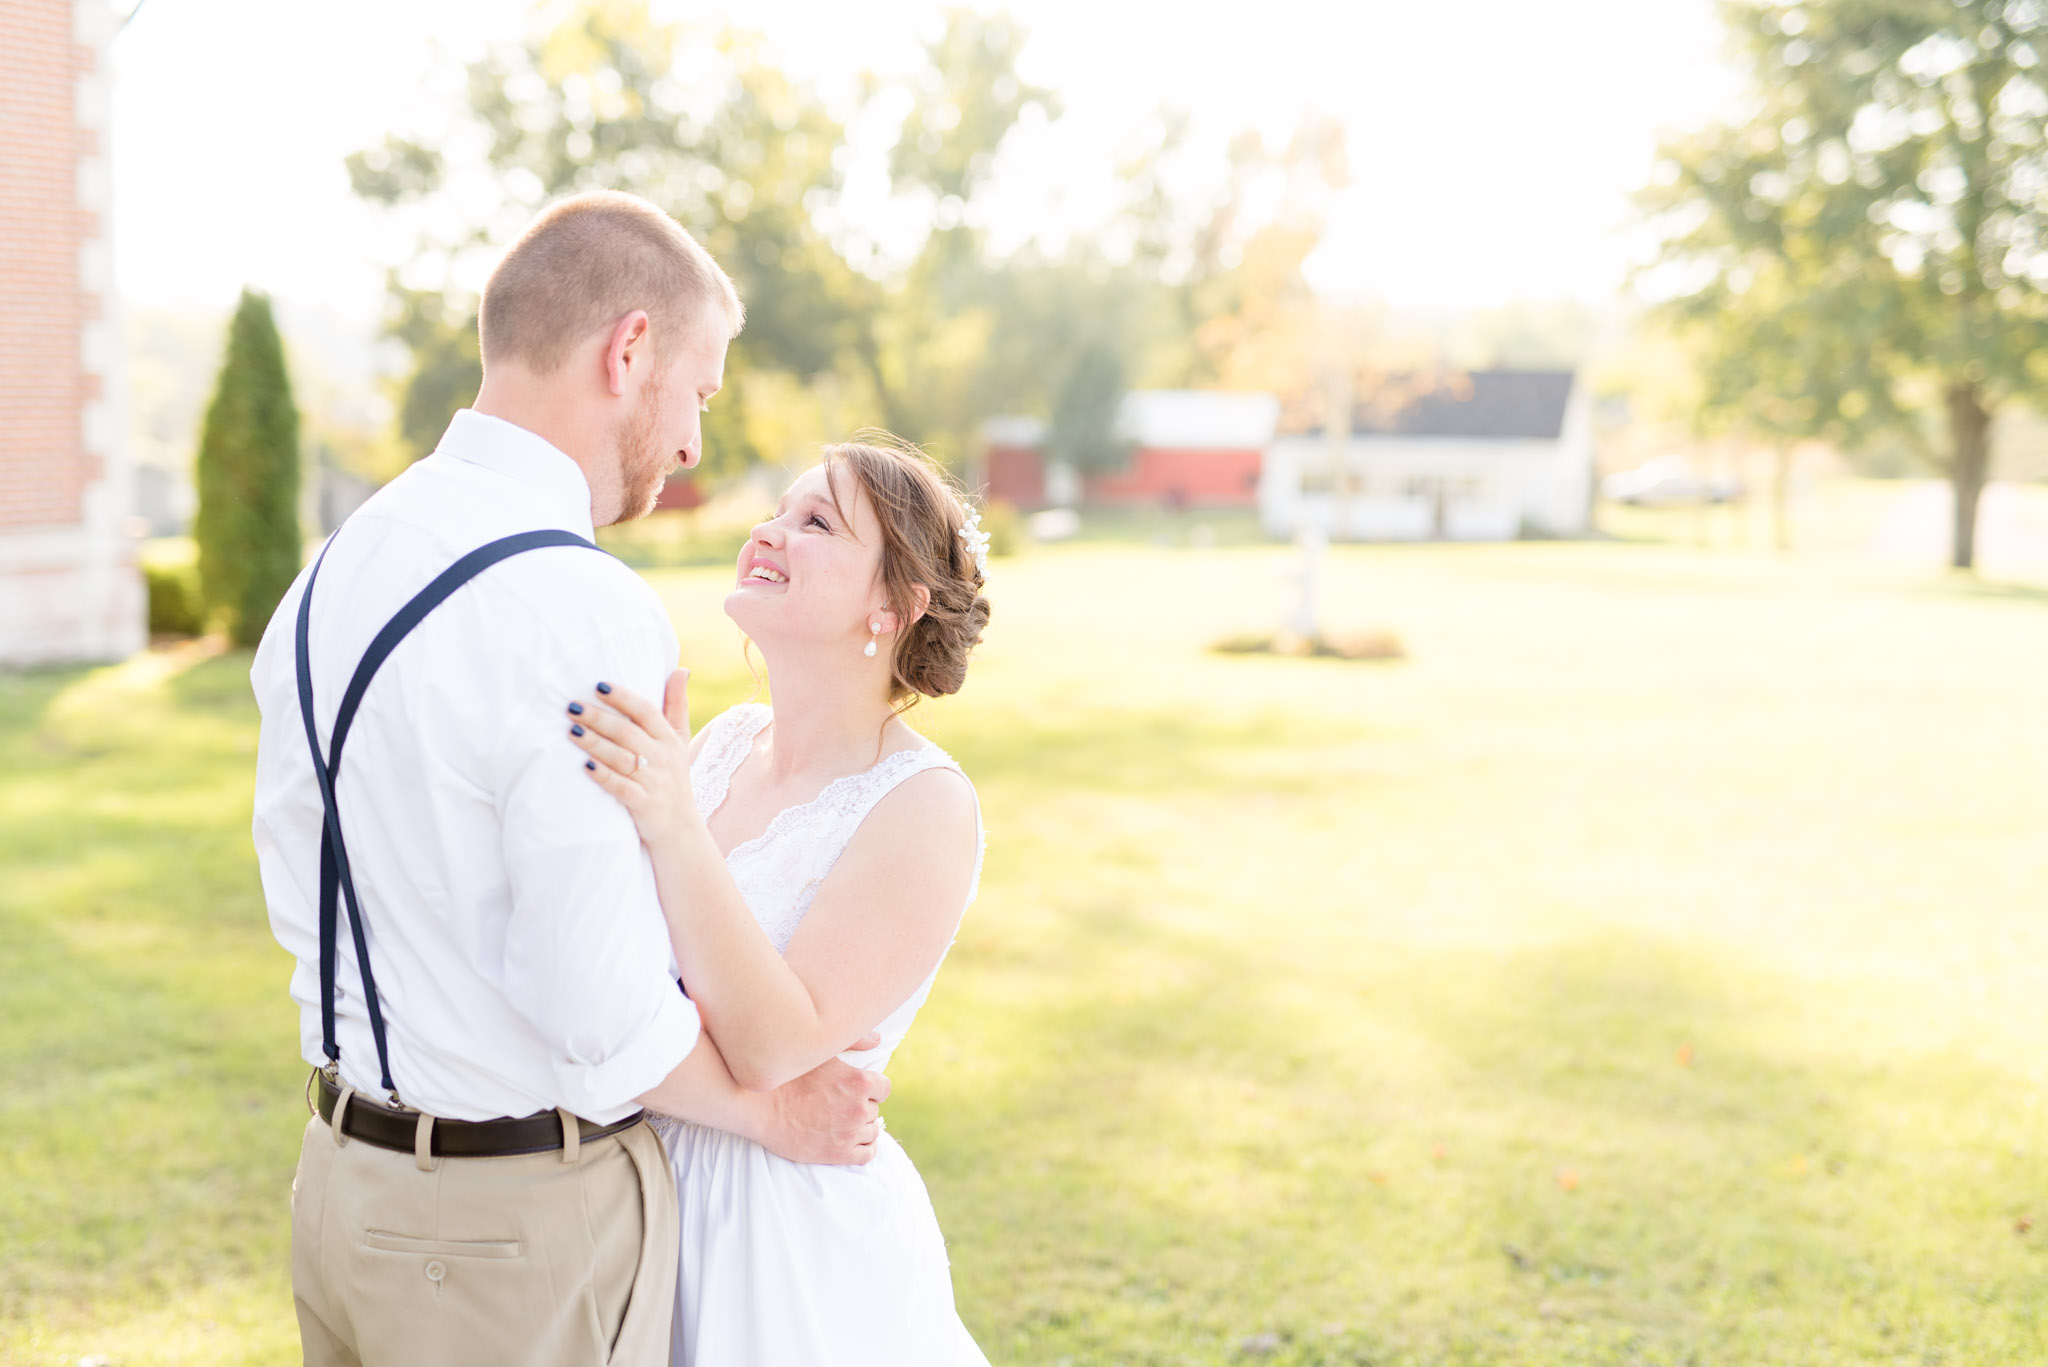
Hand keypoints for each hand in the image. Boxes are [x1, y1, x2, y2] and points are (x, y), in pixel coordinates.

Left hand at [570, 669, 696, 843]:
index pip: (647, 711)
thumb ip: (677, 705)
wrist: (680, 829)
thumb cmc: (673, 778)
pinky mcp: (643, 805)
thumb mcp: (680, 741)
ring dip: (595, 743)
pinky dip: (604, 776)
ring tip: (571, 730)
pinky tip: (585, 766)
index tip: (598, 685)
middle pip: (628, 732)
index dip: (623, 697)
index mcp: (670, 739)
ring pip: (621, 758)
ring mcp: (654, 782)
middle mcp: (663, 758)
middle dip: (598, 718)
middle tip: (571, 707)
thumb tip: (681, 669)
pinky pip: (621, 787)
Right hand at [754, 1035, 891, 1165]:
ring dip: (861, 1127)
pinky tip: (853, 1141)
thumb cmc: (789, 1077)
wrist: (761, 1108)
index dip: (871, 1088)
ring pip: (871, 1131)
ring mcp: (849, 1133)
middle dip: (861, 1106)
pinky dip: (865, 1147)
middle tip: (840, 1105)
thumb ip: (854, 1042)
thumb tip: (877, 1039)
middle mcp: (859, 1108)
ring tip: (842, 1122)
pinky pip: (867, 1154)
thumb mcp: (822, 1052)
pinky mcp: (838, 1154)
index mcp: (859, 1081)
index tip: (855, 1089)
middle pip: (874, 1109)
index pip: (883, 1088)